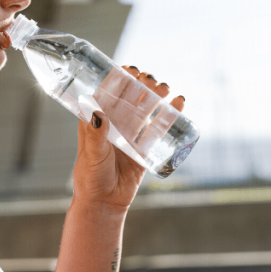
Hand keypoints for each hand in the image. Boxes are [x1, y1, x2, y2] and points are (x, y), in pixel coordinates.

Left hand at [71, 66, 185, 210]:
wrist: (104, 203)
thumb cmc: (91, 177)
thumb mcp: (92, 153)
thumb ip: (94, 134)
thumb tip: (96, 111)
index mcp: (96, 120)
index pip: (108, 93)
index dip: (119, 78)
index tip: (129, 68)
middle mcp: (114, 124)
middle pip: (130, 98)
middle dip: (141, 85)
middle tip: (151, 79)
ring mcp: (130, 135)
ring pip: (146, 110)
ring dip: (156, 96)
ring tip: (165, 88)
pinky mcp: (144, 148)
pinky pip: (158, 128)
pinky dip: (169, 114)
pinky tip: (179, 103)